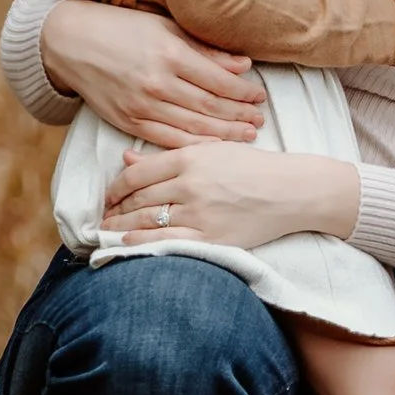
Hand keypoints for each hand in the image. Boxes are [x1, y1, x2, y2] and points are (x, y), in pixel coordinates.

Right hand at [40, 0, 263, 146]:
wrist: (72, 43)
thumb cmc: (122, 28)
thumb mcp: (165, 28)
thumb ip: (204, 49)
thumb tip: (243, 65)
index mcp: (169, 54)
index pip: (218, 81)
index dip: (243, 92)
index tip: (260, 96)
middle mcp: (157, 84)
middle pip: (209, 107)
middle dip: (239, 116)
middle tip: (260, 121)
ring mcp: (141, 106)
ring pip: (192, 127)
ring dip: (223, 134)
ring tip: (246, 136)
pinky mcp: (128, 122)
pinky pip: (167, 140)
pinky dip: (192, 145)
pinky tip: (211, 147)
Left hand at [102, 139, 362, 249]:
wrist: (292, 191)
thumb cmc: (254, 168)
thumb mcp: (212, 151)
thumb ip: (169, 157)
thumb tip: (126, 159)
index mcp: (191, 157)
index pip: (138, 174)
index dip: (116, 187)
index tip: (109, 196)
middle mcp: (191, 184)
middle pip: (139, 199)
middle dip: (115, 210)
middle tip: (102, 217)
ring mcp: (200, 212)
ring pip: (147, 220)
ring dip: (122, 227)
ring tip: (108, 231)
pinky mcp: (211, 237)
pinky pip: (165, 241)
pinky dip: (140, 242)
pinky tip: (126, 243)